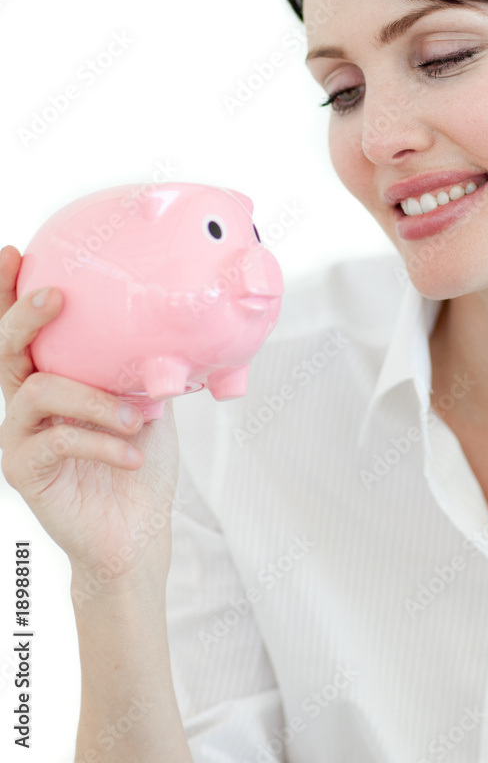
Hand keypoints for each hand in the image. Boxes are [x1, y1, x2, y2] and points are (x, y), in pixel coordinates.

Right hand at [0, 245, 180, 591]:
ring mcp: (21, 436)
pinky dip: (101, 443)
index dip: (9, 292)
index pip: (26, 330)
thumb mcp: (149, 401)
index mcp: (54, 379)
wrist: (137, 530)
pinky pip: (56, 441)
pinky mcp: (25, 470)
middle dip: (25, 315)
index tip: (16, 252)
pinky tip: (133, 453)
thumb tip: (175, 320)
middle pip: (8, 348)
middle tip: (55, 295)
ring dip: (93, 399)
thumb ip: (145, 365)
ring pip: (37, 391)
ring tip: (138, 417)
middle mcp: (28, 403)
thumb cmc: (139, 461)